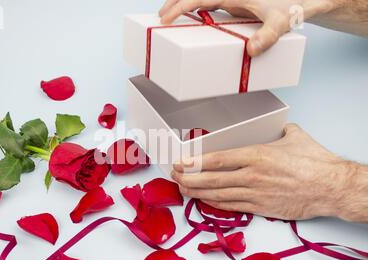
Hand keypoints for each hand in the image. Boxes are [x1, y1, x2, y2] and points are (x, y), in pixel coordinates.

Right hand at [159, 0, 341, 55]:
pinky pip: (209, 6)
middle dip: (175, 3)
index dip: (180, 6)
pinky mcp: (234, 7)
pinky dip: (195, 11)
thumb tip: (251, 51)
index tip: (166, 17)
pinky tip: (191, 20)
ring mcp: (231, 0)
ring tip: (169, 17)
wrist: (304, 2)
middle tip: (160, 17)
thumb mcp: (280, 22)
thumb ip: (267, 36)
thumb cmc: (292, 6)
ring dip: (184, 6)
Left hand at [171, 124, 361, 220]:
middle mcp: (252, 175)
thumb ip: (278, 132)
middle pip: (211, 179)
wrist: (332, 188)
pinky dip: (214, 204)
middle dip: (189, 177)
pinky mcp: (260, 208)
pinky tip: (203, 200)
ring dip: (197, 192)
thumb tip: (276, 128)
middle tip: (175, 175)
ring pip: (218, 195)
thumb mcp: (294, 138)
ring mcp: (255, 194)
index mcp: (257, 155)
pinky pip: (231, 207)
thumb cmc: (316, 163)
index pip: (218, 159)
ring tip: (182, 188)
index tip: (180, 162)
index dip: (195, 162)